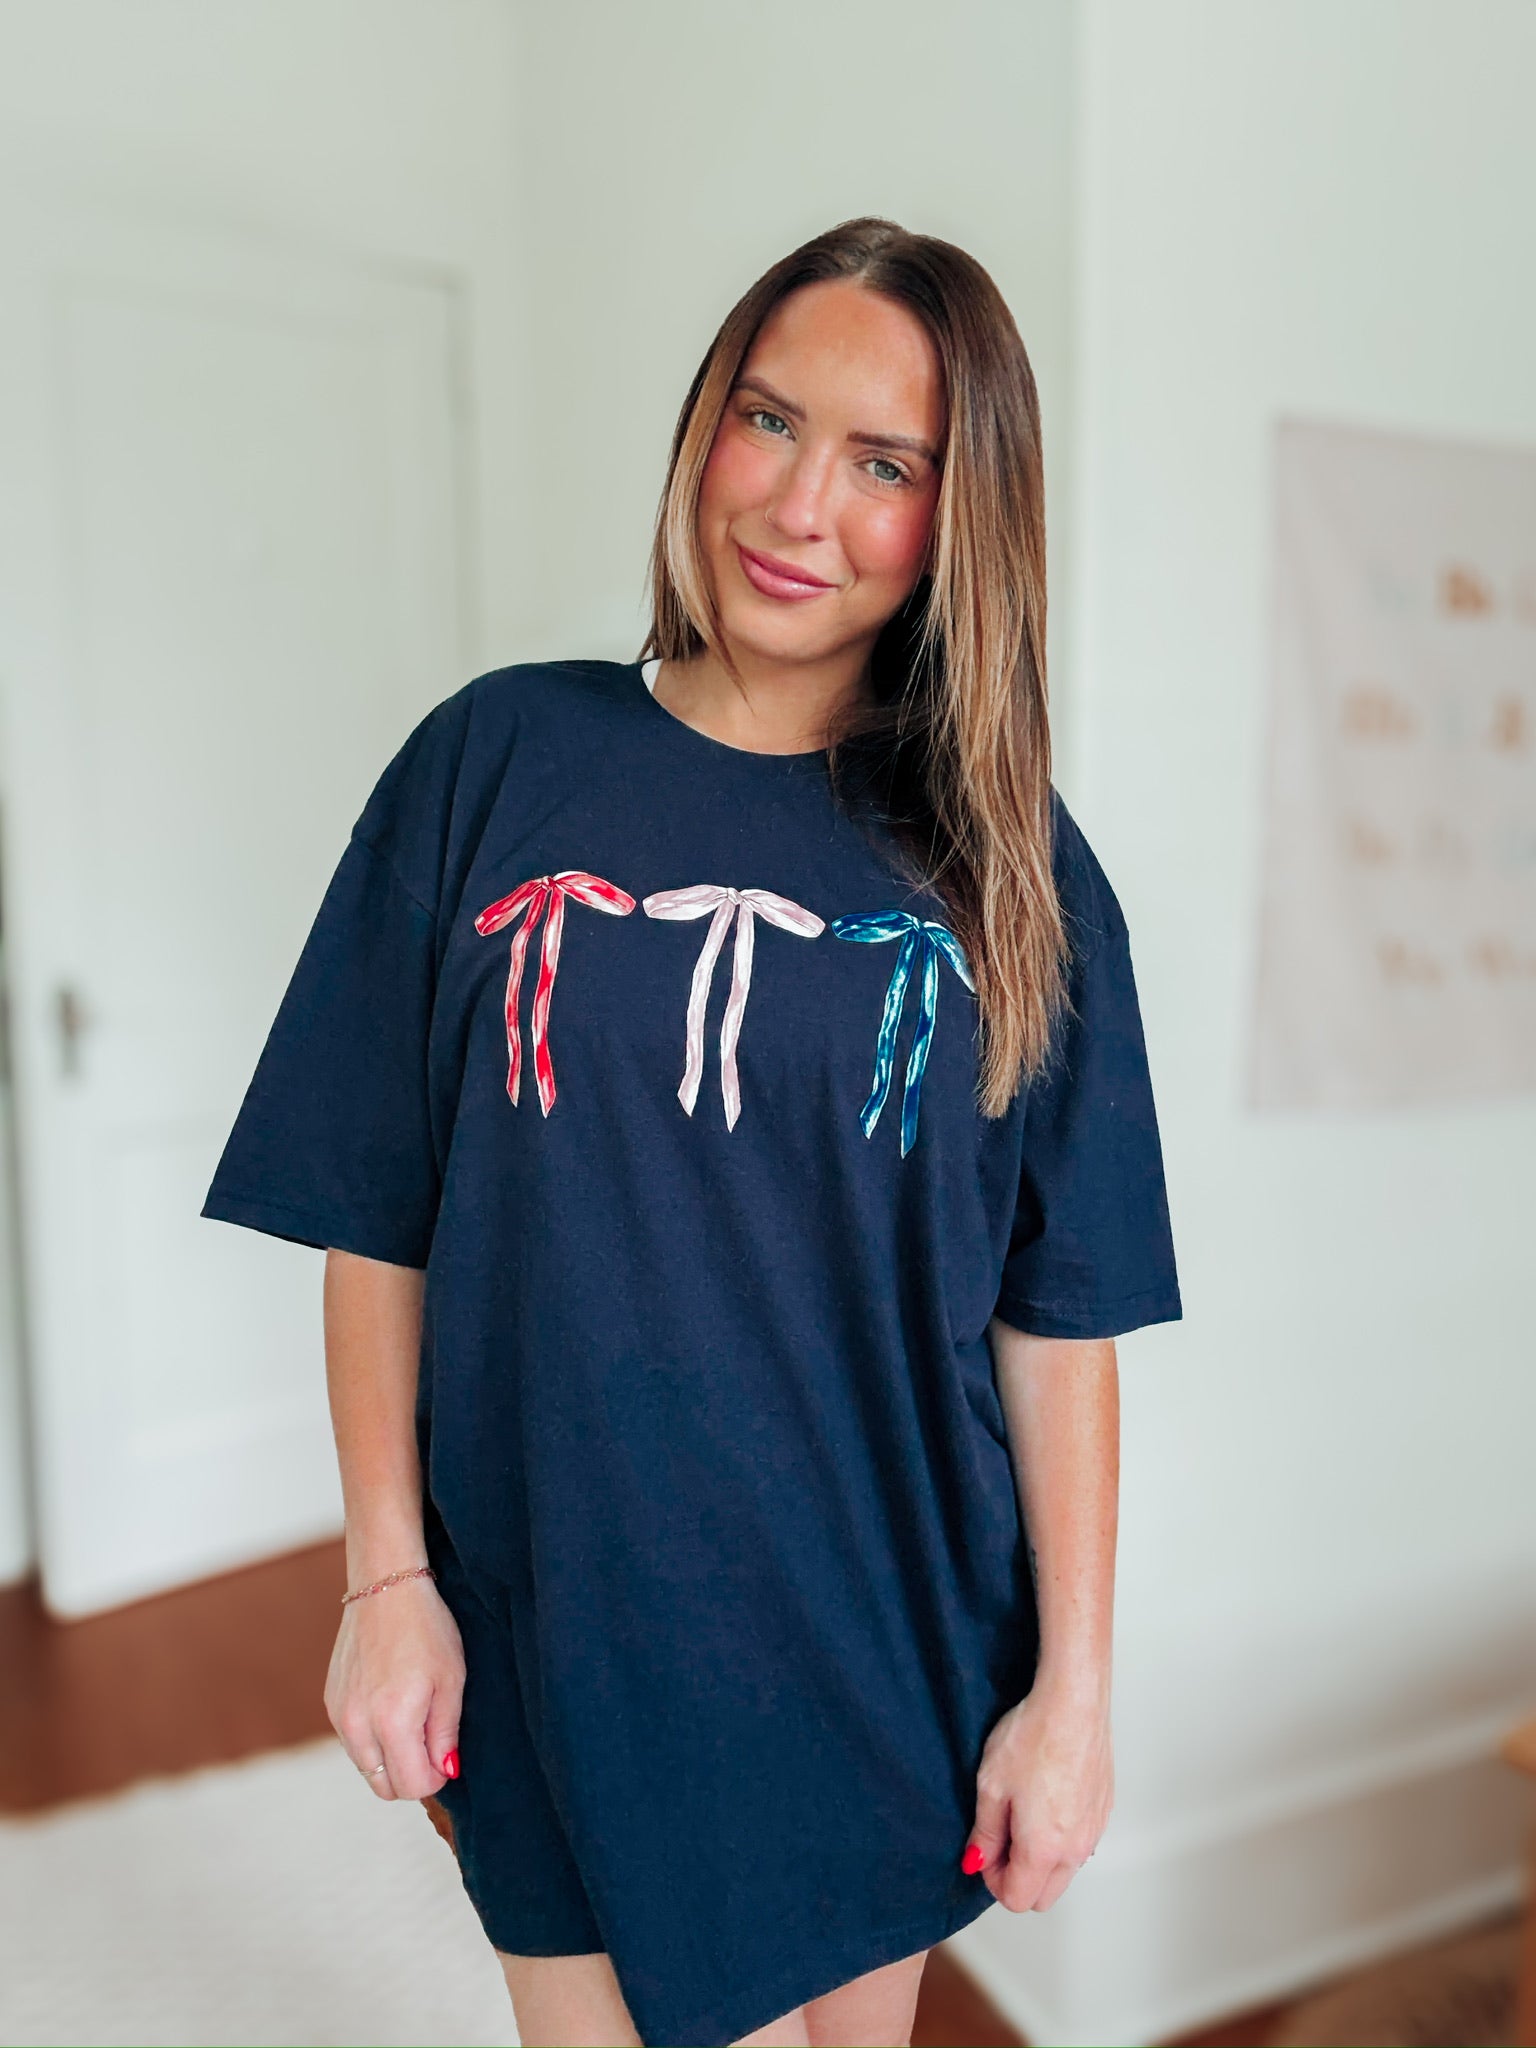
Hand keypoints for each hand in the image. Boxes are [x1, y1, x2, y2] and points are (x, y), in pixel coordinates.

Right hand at [324, 1576, 465, 1801]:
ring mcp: (339, 1715)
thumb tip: (445, 1771)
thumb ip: (446, 1733)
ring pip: (366, 1768)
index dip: (436, 1777)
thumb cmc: (426, 1629)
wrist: (385, 1586)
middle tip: (430, 1742)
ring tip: (411, 1719)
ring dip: (390, 1760)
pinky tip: (389, 1706)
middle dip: (411, 1775)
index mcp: (392, 1721)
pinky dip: (372, 1739)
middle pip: (385, 1787)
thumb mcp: (451, 1680)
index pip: (413, 1785)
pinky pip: (353, 1743)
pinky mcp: (331, 1703)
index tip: (446, 1756)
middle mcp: (358, 1725)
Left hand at [962, 1677, 1112, 1911]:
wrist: (1072, 1702)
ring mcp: (1094, 1830)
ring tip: (1023, 1812)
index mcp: (1044, 1850)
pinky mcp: (1104, 1809)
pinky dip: (1061, 1837)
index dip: (993, 1880)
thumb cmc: (1033, 1737)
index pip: (1017, 1899)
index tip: (985, 1851)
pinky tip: (1046, 1798)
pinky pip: (1080, 1843)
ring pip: (1065, 1871)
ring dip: (1041, 1859)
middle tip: (1001, 1837)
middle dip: (1018, 1878)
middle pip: (1044, 1896)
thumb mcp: (991, 1785)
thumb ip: (984, 1834)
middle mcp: (1075, 1848)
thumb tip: (978, 1862)